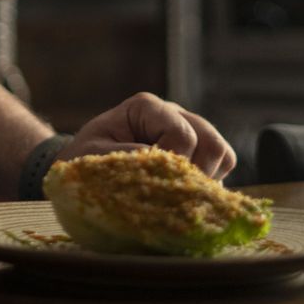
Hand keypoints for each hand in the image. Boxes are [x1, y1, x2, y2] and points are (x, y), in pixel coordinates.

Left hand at [59, 91, 235, 180]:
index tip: (152, 183)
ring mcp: (188, 131)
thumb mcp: (96, 158)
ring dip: (205, 180)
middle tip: (172, 194)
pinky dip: (209, 184)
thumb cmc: (84, 162)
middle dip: (196, 173)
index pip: (181, 134)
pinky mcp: (196, 152)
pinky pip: (222, 167)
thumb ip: (130, 159)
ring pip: (222, 154)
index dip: (173, 164)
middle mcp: (172, 113)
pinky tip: (183, 194)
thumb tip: (167, 169)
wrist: (81, 171)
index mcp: (146, 107)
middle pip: (211, 141)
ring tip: (178, 196)